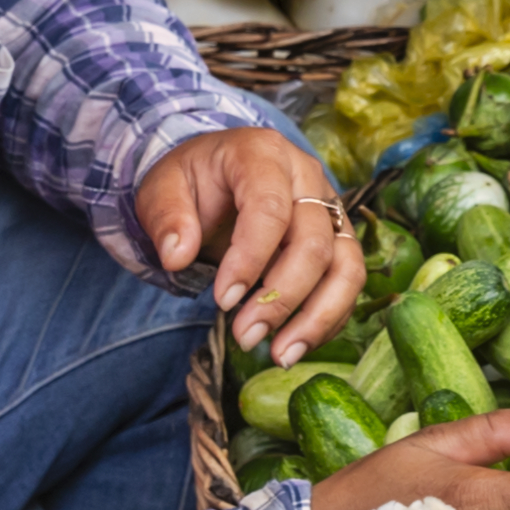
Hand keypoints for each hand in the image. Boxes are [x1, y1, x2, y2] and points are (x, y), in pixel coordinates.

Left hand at [138, 125, 361, 358]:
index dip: (250, 259)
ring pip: (346, 266)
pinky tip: (295, 344)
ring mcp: (330, 208)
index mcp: (262, 154)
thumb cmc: (191, 182)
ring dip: (317, 317)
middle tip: (245, 336)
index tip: (221, 300)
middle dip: (282, 298)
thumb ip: (166, 218)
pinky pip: (348, 283)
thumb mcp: (161, 189)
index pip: (270, 208)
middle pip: (314, 242)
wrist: (215, 175)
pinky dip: (328, 319)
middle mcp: (307, 177)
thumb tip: (177, 257)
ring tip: (282, 355)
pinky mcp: (338, 239)